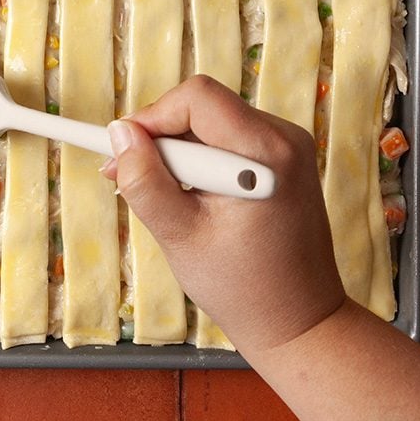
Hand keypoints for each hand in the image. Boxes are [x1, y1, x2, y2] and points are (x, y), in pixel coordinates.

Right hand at [103, 74, 344, 353]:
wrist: (300, 321)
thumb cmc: (244, 288)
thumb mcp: (179, 236)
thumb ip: (145, 181)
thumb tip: (120, 134)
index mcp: (266, 153)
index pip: (197, 98)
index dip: (151, 117)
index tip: (123, 152)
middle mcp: (284, 138)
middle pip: (202, 106)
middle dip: (160, 138)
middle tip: (128, 178)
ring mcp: (288, 147)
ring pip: (210, 121)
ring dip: (178, 151)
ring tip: (163, 197)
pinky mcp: (284, 159)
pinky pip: (226, 138)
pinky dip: (200, 160)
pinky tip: (191, 197)